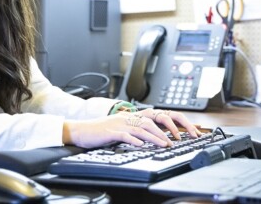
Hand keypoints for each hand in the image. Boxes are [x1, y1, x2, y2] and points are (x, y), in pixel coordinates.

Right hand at [62, 110, 201, 148]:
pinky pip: (125, 135)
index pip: (154, 116)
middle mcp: (127, 117)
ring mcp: (120, 124)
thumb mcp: (120, 127)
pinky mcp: (111, 131)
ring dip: (154, 137)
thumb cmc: (100, 131)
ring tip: (164, 144)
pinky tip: (141, 145)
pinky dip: (134, 140)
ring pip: (141, 128)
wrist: (82, 130)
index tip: (178, 132)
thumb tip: (148, 137)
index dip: (167, 122)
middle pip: (151, 121)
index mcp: (131, 116)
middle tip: (174, 141)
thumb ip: (134, 129)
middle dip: (164, 131)